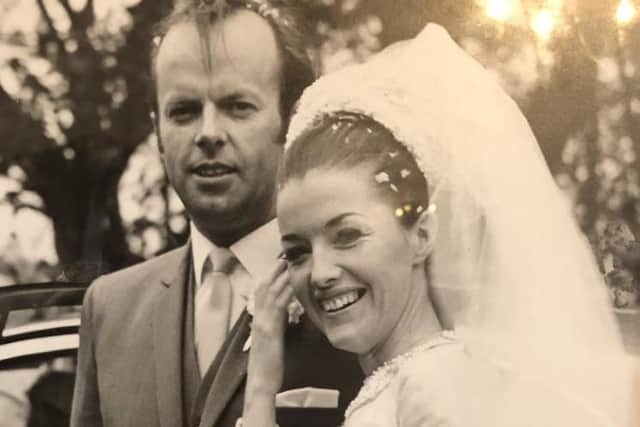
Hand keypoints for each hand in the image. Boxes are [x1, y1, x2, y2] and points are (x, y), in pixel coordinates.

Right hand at [248, 260, 293, 395]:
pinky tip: (292, 284)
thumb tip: (283, 312)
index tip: (280, 263)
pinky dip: (284, 293)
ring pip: (268, 293)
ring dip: (278, 276)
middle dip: (273, 270)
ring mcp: (262, 323)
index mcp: (258, 320)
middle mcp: (258, 318)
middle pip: (263, 286)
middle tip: (284, 254)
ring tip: (288, 261)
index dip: (269, 276)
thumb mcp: (271, 340)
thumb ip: (275, 324)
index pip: (262, 291)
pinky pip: (277, 307)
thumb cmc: (268, 365)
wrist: (260, 382)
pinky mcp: (269, 330)